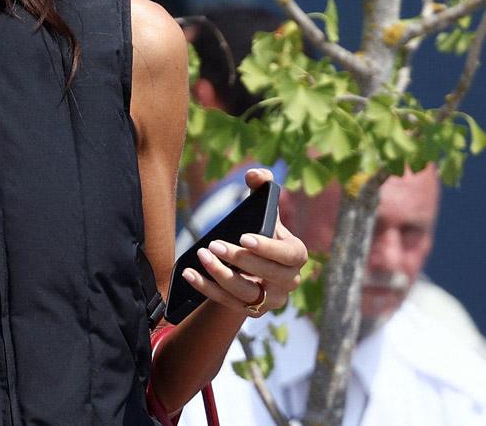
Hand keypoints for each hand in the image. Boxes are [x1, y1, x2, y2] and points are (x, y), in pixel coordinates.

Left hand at [181, 168, 307, 316]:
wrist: (253, 263)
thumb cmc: (260, 229)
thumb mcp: (263, 208)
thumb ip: (262, 184)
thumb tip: (254, 175)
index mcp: (296, 255)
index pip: (289, 256)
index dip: (268, 249)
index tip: (244, 238)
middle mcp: (288, 281)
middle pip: (267, 276)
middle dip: (240, 260)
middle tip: (214, 244)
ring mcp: (271, 300)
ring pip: (247, 293)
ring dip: (221, 276)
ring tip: (201, 256)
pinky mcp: (252, 311)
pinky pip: (228, 303)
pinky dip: (207, 289)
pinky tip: (190, 274)